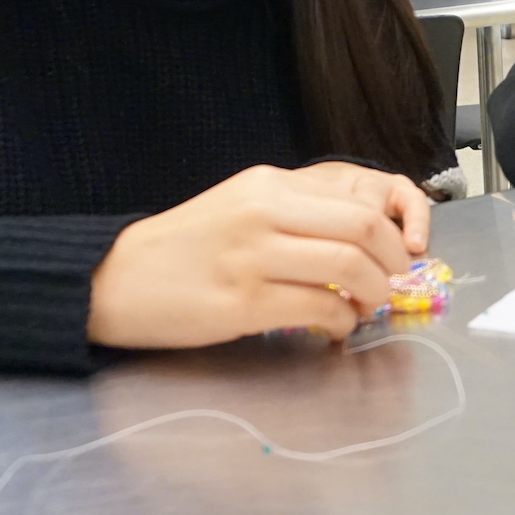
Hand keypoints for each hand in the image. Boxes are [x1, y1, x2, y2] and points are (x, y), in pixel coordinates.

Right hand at [87, 162, 431, 349]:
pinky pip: (317, 310)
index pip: (358, 200)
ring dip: (371, 294)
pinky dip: (339, 323)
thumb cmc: (184, 248)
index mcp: (268, 186)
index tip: (398, 257)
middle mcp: (264, 213)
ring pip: (348, 267)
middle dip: (392, 263)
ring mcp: (253, 258)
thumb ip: (296, 214)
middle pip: (364, 228)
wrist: (116, 278)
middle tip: (391, 284)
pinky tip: (333, 329)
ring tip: (363, 308)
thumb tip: (360, 236)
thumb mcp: (241, 207)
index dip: (394, 234)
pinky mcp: (242, 303)